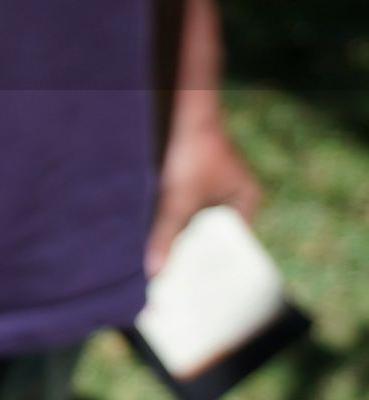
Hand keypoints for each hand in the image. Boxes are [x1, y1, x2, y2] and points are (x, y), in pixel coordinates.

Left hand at [145, 123, 261, 277]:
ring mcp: (213, 187)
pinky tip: (159, 238)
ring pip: (197, 222)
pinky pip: (185, 209)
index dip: (214, 263)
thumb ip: (166, 233)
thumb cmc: (191, 153)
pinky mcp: (193, 180)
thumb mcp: (179, 197)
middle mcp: (233, 196)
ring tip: (167, 267)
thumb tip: (154, 272)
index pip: (232, 243)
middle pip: (214, 234)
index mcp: (245, 201)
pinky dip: (174, 222)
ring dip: (183, 237)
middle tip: (177, 282)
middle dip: (196, 253)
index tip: (197, 285)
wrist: (180, 113)